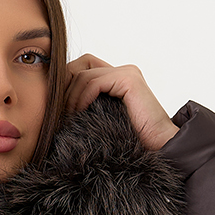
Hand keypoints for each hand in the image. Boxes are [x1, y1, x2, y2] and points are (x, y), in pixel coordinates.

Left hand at [63, 56, 178, 150]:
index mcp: (116, 80)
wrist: (159, 150)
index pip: (81, 69)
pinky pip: (94, 82)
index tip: (55, 108)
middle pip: (80, 65)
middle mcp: (122, 72)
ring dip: (70, 97)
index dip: (65, 85)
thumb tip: (55, 107)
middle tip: (56, 110)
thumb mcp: (101, 122)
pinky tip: (79, 114)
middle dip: (64, 85)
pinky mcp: (129, 79)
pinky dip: (82, 98)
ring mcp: (127, 73)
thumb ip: (86, 108)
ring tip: (68, 118)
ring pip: (83, 75)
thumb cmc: (131, 143)